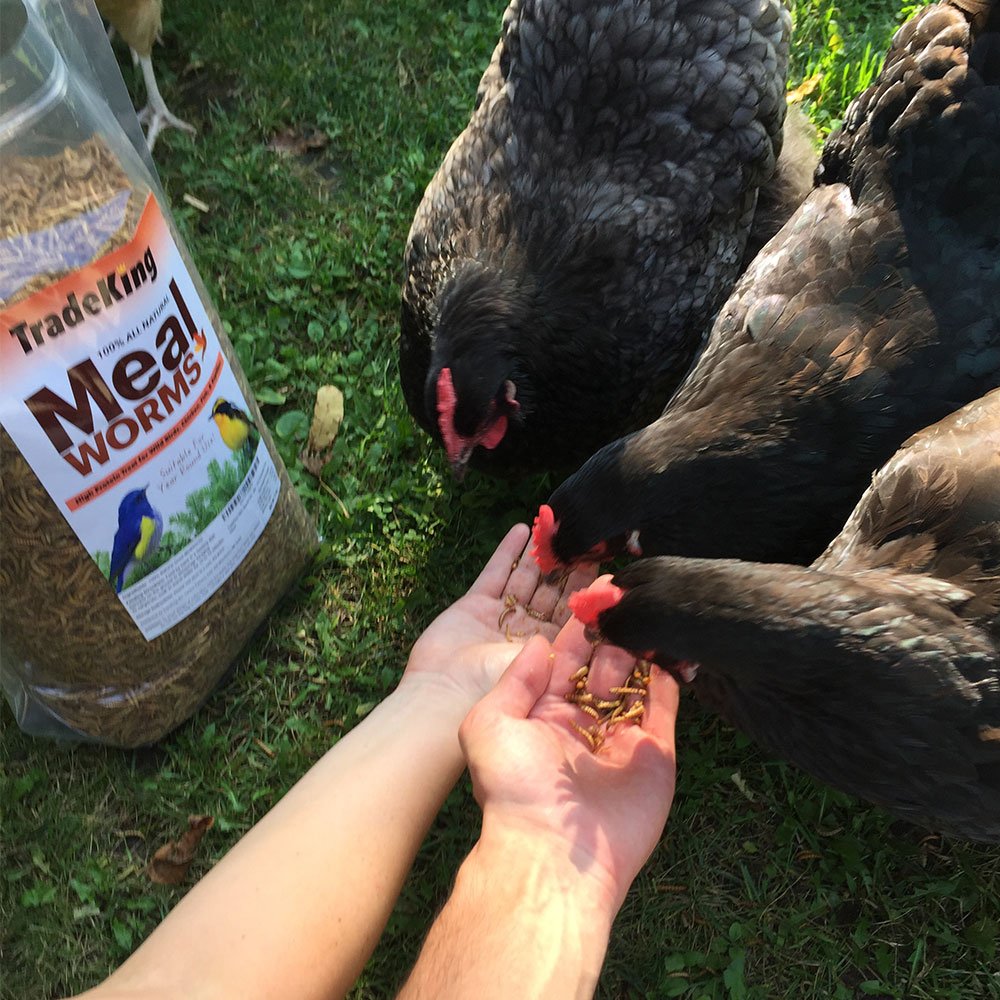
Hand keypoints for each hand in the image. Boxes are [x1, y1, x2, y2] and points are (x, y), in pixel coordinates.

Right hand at [400, 524, 599, 710]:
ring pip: (526, 579)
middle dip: (567, 567)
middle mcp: (527, 633)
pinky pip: (496, 573)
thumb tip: (590, 614)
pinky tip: (522, 530)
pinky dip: (508, 552)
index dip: (587, 590)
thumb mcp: (544, 670)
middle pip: (553, 593)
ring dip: (540, 554)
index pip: (574, 615)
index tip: (603, 564)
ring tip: (555, 529)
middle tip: (582, 538)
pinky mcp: (475, 605)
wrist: (444, 696)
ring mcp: (501, 617)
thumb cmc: (496, 690)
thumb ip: (567, 642)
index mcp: (548, 653)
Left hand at [459, 627, 678, 911]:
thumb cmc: (512, 788)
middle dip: (610, 636)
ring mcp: (620, 740)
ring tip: (645, 618)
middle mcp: (582, 724)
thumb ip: (514, 679)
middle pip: (603, 666)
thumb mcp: (490, 723)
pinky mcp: (654, 757)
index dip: (577, 626)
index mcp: (542, 714)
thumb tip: (537, 642)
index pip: (564, 658)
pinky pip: (665, 710)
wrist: (552, 855)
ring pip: (636, 683)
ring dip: (639, 652)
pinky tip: (671, 649)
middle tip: (622, 604)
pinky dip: (669, 680)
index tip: (593, 594)